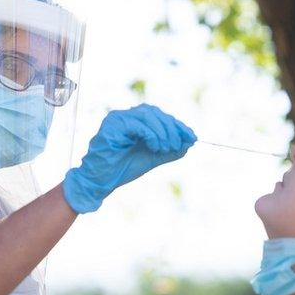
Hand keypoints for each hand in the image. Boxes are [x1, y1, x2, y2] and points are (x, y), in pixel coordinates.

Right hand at [62, 104, 195, 212]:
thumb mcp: (153, 158)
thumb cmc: (123, 168)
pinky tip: (155, 147)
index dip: (177, 125)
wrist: (102, 181)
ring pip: (147, 115)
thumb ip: (170, 150)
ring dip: (162, 132)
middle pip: (155, 112)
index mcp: (135, 121)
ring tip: (167, 147)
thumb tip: (190, 142)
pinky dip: (150, 134)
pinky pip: (136, 124)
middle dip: (172, 128)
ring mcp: (118, 118)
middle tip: (179, 144)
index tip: (192, 137)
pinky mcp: (112, 125)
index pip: (160, 116)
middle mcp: (126, 116)